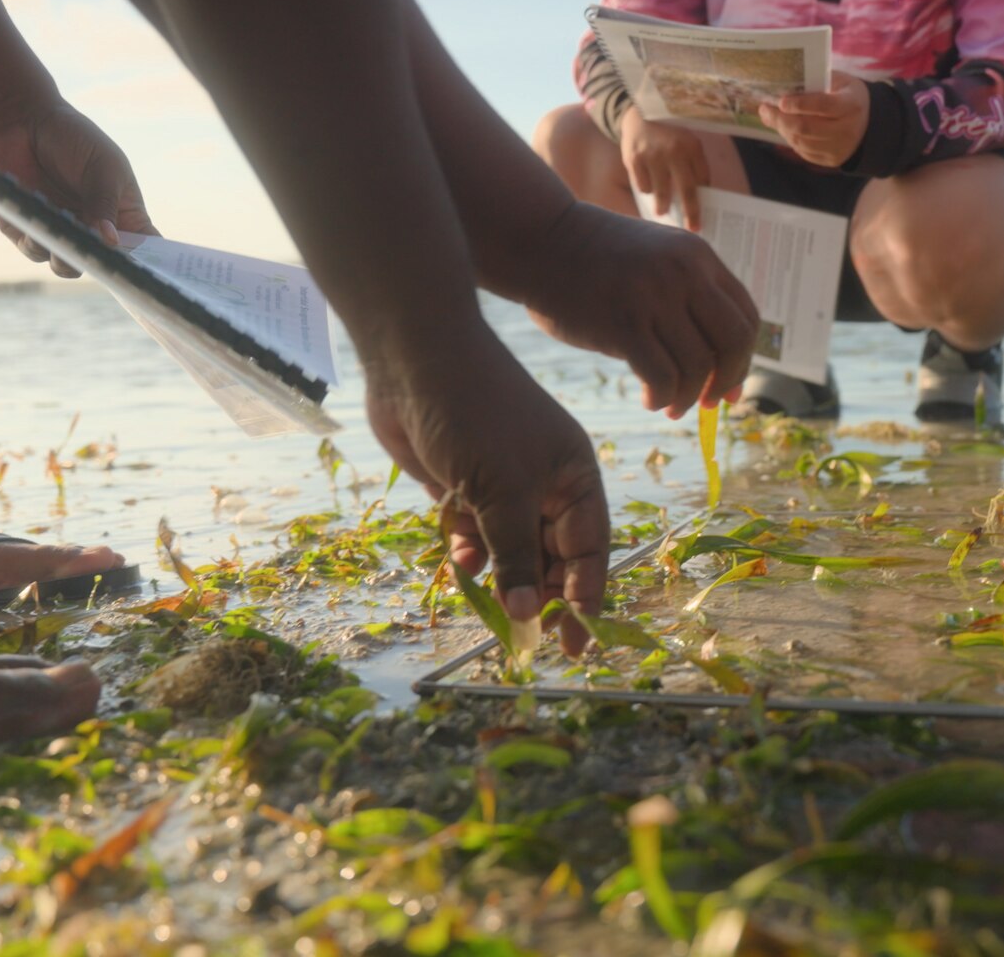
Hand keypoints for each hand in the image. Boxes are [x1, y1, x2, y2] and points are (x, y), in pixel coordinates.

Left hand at [0, 101, 155, 276]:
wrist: (21, 121)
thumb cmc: (73, 139)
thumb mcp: (102, 166)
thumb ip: (106, 203)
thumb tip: (111, 242)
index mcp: (124, 216)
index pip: (145, 249)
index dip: (152, 265)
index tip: (154, 274)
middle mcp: (94, 231)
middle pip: (107, 266)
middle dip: (106, 268)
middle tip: (104, 261)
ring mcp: (62, 234)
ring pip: (69, 267)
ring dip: (69, 259)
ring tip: (67, 239)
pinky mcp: (28, 233)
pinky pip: (36, 251)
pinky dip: (39, 242)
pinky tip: (40, 223)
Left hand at [364, 329, 610, 656]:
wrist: (413, 359)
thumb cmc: (475, 415)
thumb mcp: (503, 492)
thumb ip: (516, 557)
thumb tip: (529, 615)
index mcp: (574, 479)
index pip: (589, 550)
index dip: (584, 597)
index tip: (577, 644)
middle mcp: (545, 485)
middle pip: (552, 557)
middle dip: (542, 597)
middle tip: (528, 641)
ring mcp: (503, 486)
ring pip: (510, 551)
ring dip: (501, 578)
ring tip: (491, 610)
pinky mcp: (464, 486)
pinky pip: (475, 535)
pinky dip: (469, 552)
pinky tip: (460, 563)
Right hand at [521, 201, 758, 417]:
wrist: (540, 240)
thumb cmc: (596, 259)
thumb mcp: (657, 258)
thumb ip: (689, 293)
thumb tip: (717, 360)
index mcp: (698, 256)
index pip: (746, 317)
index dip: (745, 359)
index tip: (730, 385)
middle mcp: (683, 273)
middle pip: (733, 342)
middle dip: (726, 380)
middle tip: (710, 402)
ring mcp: (653, 296)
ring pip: (698, 366)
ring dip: (688, 397)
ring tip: (670, 405)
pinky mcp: (622, 323)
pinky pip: (662, 376)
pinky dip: (662, 396)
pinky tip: (650, 399)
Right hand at [620, 107, 709, 230]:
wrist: (640, 111)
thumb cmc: (668, 133)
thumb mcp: (687, 141)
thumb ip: (694, 164)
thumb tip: (699, 194)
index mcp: (691, 146)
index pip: (701, 179)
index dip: (701, 201)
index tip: (700, 221)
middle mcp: (673, 150)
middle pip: (686, 189)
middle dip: (690, 213)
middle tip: (691, 228)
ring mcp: (652, 155)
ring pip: (661, 192)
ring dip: (663, 206)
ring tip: (662, 211)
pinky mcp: (634, 159)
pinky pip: (642, 185)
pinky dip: (646, 190)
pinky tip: (648, 187)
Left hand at [757, 72, 870, 168]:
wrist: (870, 124)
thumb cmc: (848, 96)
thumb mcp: (839, 81)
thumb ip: (815, 83)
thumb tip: (782, 92)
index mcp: (850, 105)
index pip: (822, 106)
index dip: (799, 104)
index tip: (780, 101)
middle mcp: (846, 130)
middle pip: (806, 128)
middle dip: (781, 119)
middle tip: (765, 109)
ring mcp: (839, 148)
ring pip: (801, 142)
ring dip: (783, 130)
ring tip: (772, 118)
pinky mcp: (831, 160)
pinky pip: (804, 152)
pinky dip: (791, 140)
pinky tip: (786, 129)